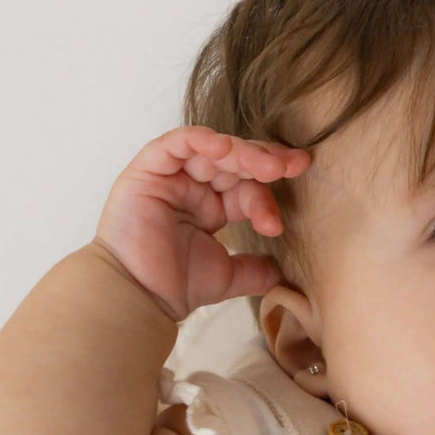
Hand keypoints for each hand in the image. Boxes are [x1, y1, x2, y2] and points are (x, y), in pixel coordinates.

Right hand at [94, 126, 307, 319]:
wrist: (141, 295)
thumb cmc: (176, 285)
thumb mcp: (230, 275)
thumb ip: (257, 270)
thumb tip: (284, 274)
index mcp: (212, 207)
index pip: (248, 188)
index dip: (270, 196)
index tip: (282, 219)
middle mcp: (193, 187)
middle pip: (235, 162)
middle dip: (266, 162)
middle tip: (294, 166)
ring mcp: (170, 177)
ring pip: (211, 149)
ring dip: (243, 152)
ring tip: (268, 166)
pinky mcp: (147, 170)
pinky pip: (175, 144)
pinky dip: (200, 139)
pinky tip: (224, 146)